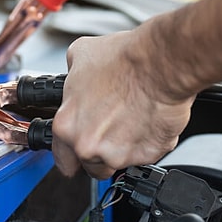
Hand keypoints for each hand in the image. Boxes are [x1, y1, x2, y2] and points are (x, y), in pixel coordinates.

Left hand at [51, 28, 194, 178]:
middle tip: (110, 128)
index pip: (62, 158)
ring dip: (122, 149)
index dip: (71, 154)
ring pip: (117, 162)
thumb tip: (73, 78)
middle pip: (90, 164)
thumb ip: (70, 81)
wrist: (159, 64)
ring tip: (131, 120)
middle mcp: (87, 146)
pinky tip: (147, 120)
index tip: (78, 152)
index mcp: (66, 126)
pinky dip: (148, 143)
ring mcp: (117, 154)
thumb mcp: (78, 57)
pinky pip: (146, 156)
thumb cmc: (123, 60)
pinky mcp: (146, 155)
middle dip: (99, 150)